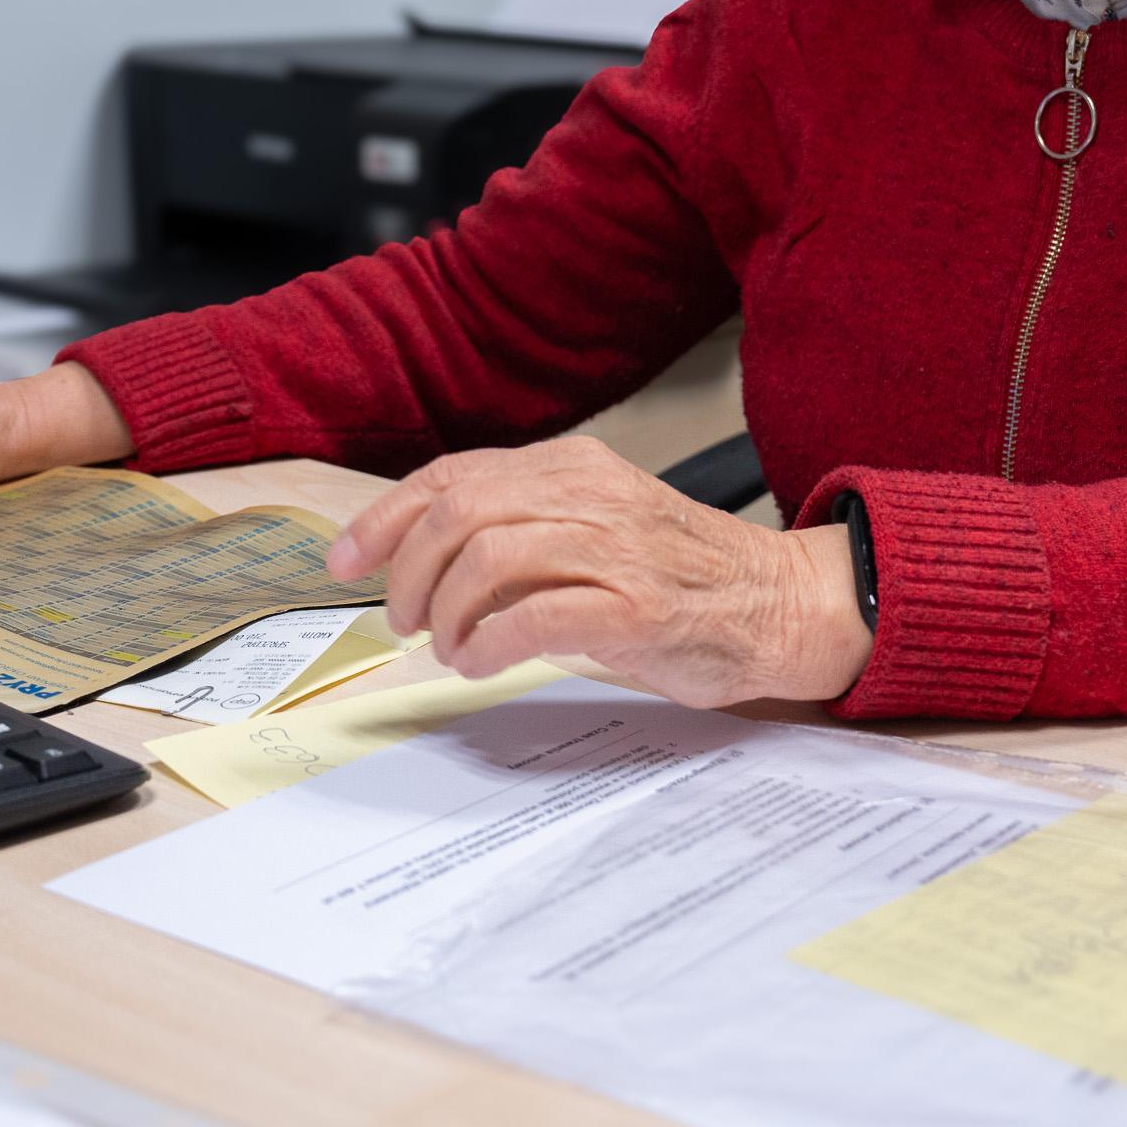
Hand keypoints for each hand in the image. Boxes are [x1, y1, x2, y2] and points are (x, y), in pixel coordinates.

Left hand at [326, 434, 872, 706]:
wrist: (780, 603)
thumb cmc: (680, 574)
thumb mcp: (595, 525)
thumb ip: (524, 526)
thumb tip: (422, 557)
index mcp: (574, 465)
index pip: (453, 474)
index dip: (385, 518)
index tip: (345, 561)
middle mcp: (591, 494)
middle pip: (459, 512)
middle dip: (410, 571)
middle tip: (404, 618)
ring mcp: (616, 549)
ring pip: (489, 557)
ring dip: (448, 611)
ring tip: (450, 647)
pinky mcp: (636, 608)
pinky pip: (536, 616)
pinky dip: (490, 643)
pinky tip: (483, 661)